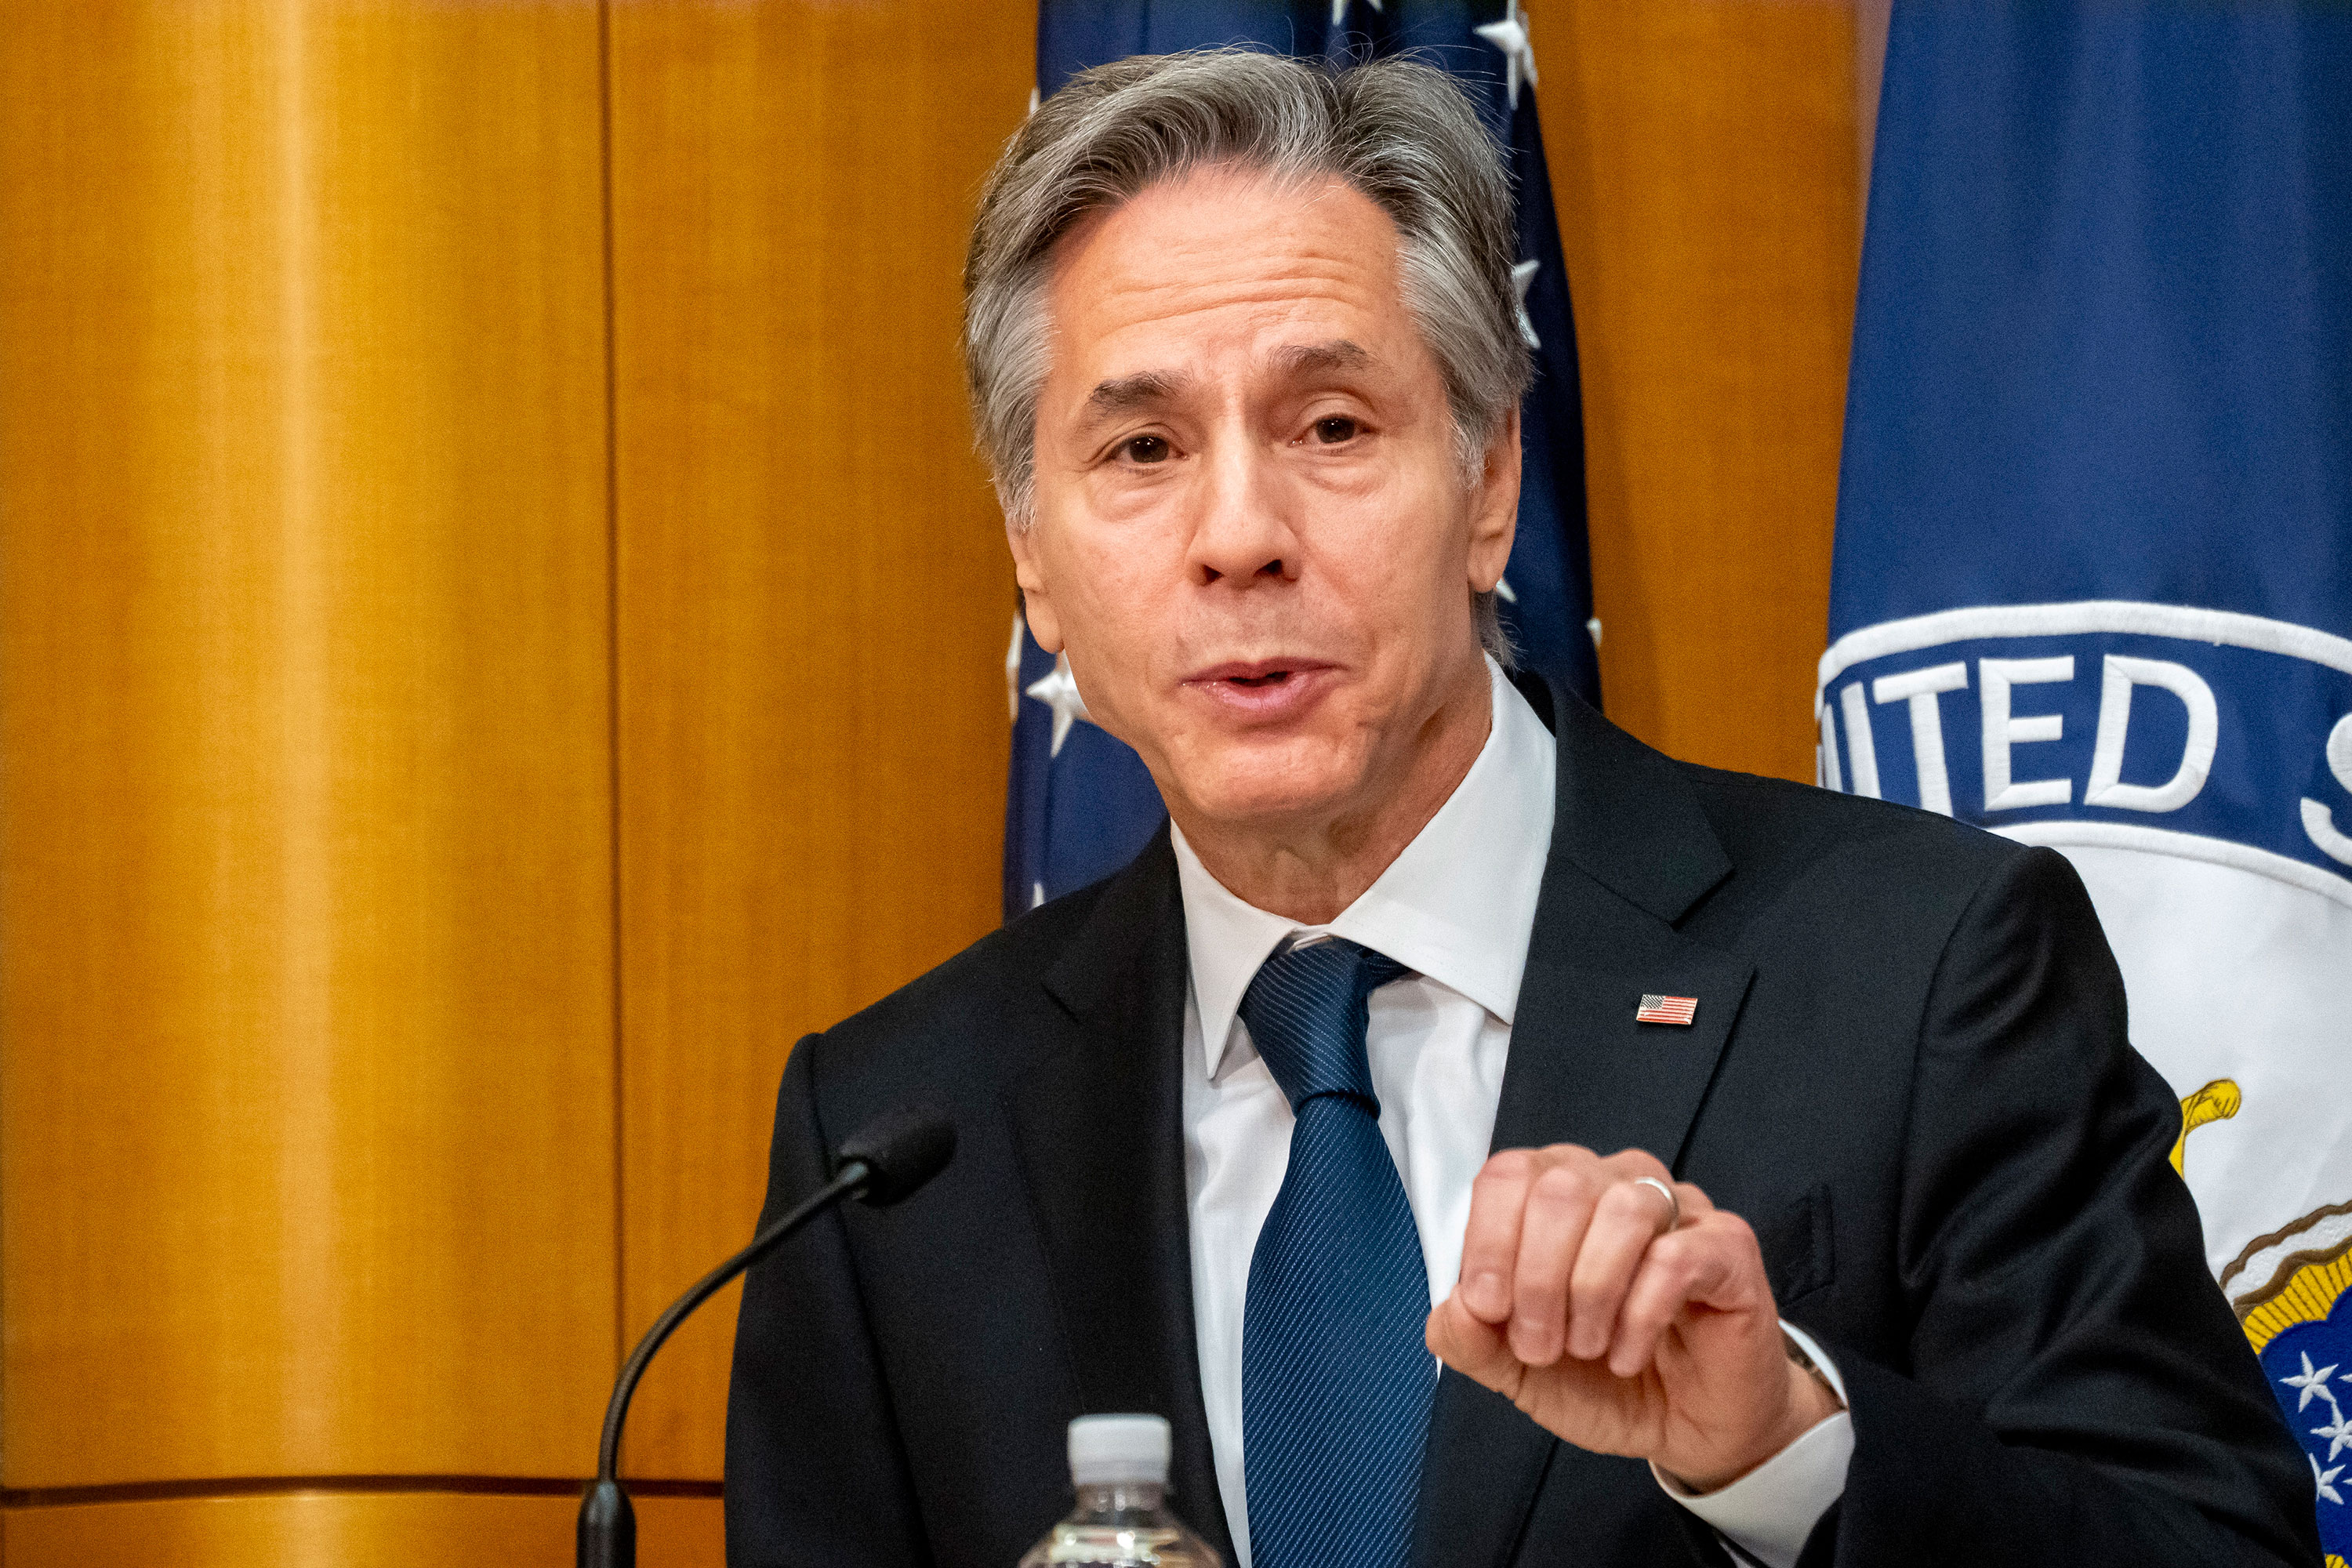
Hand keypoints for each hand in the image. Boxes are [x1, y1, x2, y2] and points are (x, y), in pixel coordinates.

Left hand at [1425, 1144, 1841, 1492]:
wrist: (1689, 1428)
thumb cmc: (1604, 1379)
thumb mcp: (1517, 1368)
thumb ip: (1472, 1337)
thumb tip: (1454, 1308)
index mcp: (1556, 1193)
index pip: (1508, 1173)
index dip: (1488, 1241)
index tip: (1490, 1310)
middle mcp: (1616, 1183)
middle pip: (1560, 1187)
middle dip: (1536, 1278)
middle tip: (1542, 1346)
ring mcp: (1681, 1208)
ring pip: (1623, 1209)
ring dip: (1590, 1292)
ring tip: (1587, 1348)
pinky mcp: (1729, 1247)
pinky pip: (1678, 1255)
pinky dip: (1640, 1313)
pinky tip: (1628, 1354)